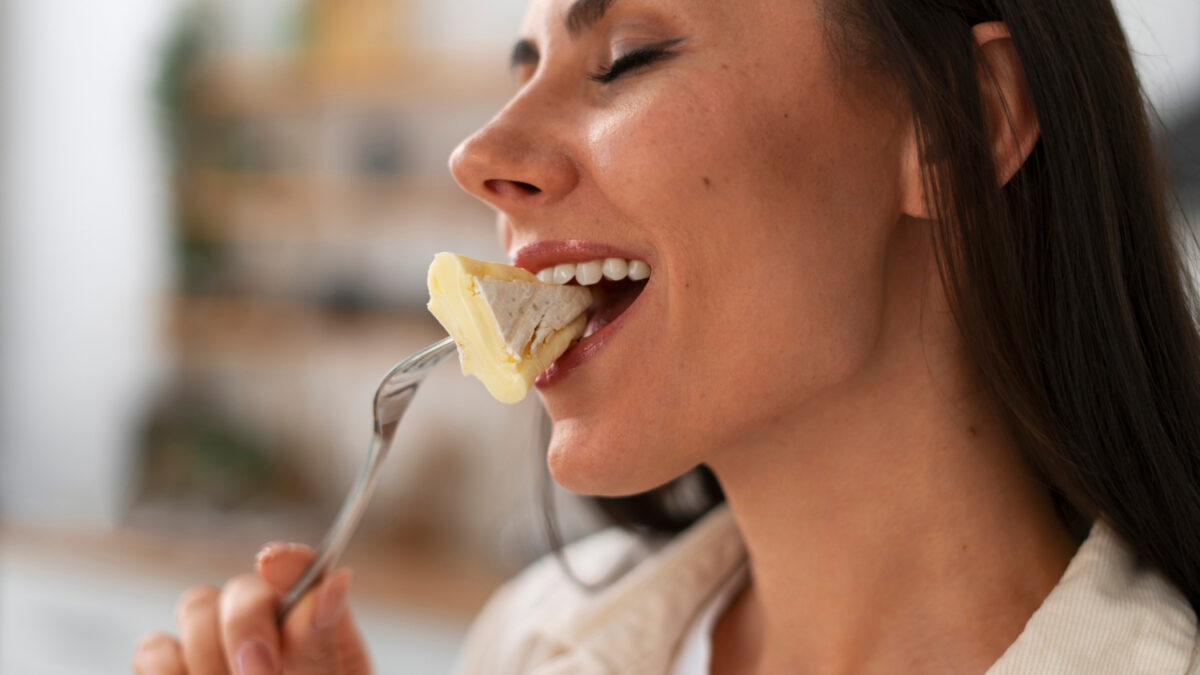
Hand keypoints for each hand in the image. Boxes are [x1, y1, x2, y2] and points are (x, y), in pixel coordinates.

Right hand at [132, 543, 370, 673]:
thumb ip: (323, 642)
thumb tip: (334, 582)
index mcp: (318, 628)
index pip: (303, 570)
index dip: (290, 562)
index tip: (274, 564)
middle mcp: (267, 628)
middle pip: (240, 588)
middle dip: (245, 625)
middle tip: (260, 673)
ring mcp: (215, 649)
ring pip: (196, 608)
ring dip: (209, 656)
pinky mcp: (172, 672)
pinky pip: (154, 651)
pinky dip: (169, 671)